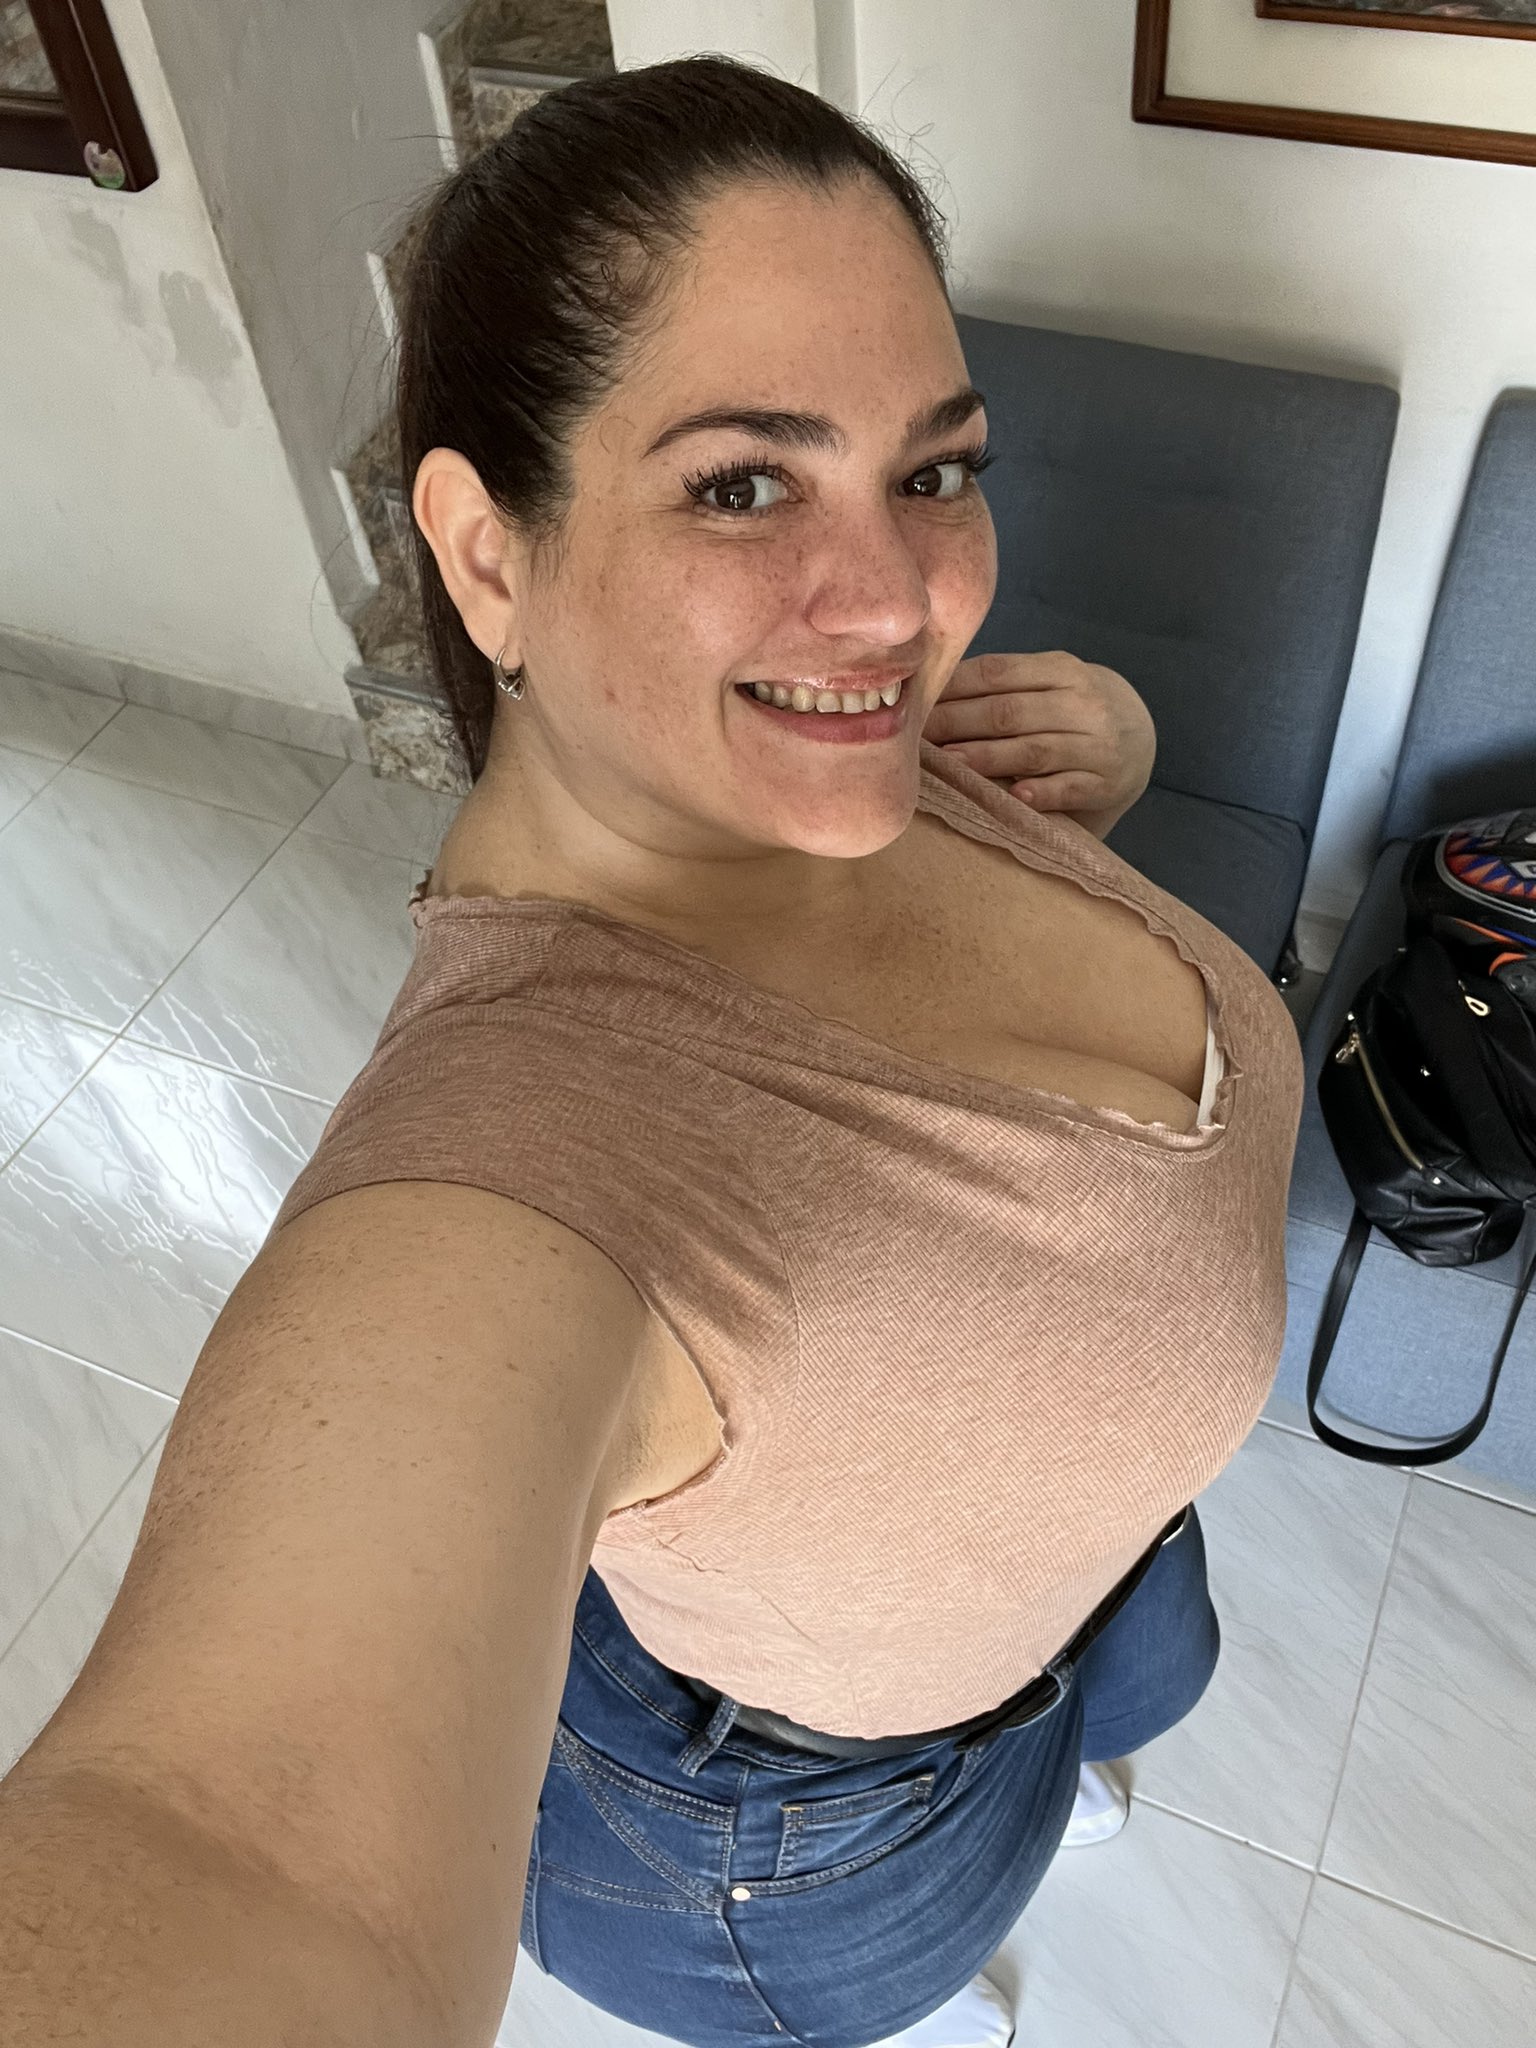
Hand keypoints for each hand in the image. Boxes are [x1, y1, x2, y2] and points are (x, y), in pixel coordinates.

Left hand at [922, 651, 1155, 837]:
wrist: (1143, 740)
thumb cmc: (1074, 713)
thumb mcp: (1050, 686)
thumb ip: (1004, 687)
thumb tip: (929, 695)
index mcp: (1061, 669)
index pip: (997, 673)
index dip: (952, 689)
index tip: (913, 704)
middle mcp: (1083, 701)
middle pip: (1008, 711)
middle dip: (957, 724)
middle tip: (915, 739)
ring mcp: (1098, 743)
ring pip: (1034, 749)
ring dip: (987, 757)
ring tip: (949, 764)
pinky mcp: (1107, 782)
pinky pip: (1071, 787)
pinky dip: (1043, 792)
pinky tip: (1016, 797)